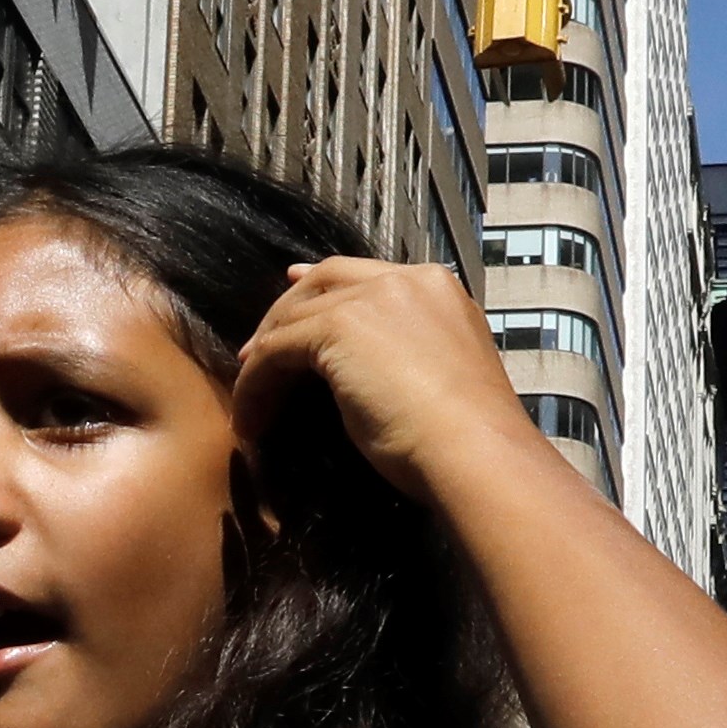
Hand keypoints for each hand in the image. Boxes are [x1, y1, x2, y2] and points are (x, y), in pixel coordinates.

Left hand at [229, 257, 537, 510]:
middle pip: (325, 280)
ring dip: (265, 358)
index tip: (294, 295)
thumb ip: (406, 356)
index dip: (323, 287)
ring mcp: (373, 298)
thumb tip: (363, 370)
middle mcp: (406, 281)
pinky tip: (250, 419)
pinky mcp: (338, 328)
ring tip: (250, 399)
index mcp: (439, 290)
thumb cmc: (468, 439)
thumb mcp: (441, 378)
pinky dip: (255, 385)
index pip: (366, 276)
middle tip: (257, 348)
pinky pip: (276, 351)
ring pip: (294, 316)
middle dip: (285, 312)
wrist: (476, 451)